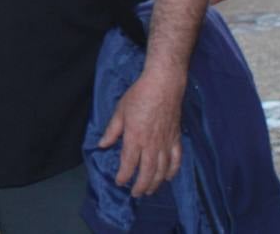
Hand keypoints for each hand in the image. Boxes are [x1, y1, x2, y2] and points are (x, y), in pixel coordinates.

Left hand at [97, 71, 184, 196]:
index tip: (119, 182)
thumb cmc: (139, 95)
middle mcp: (151, 145)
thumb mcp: (120, 111)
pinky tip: (168, 177)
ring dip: (155, 183)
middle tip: (135, 194)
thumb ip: (112, 130)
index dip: (123, 176)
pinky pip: (176, 160)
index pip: (128, 164)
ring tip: (150, 191)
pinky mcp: (176, 139)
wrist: (163, 85)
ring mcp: (166, 143)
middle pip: (146, 172)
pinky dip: (173, 171)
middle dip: (140, 186)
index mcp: (135, 138)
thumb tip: (102, 145)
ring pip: (162, 170)